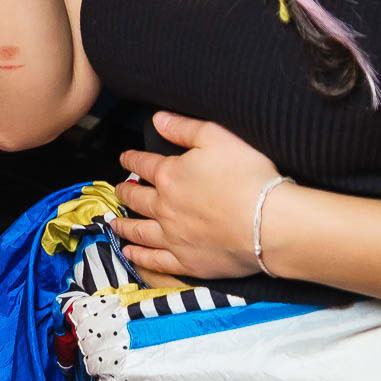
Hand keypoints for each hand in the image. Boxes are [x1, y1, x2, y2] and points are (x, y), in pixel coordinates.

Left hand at [111, 111, 287, 280]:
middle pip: (135, 198)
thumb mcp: (217, 137)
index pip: (142, 164)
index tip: (125, 159)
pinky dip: (138, 257)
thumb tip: (158, 119)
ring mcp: (173, 236)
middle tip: (118, 191)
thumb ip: (184, 128)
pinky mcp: (186, 261)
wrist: (267, 223)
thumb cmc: (247, 177)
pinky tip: (130, 254)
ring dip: (123, 225)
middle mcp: (164, 206)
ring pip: (138, 230)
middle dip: (124, 192)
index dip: (131, 159)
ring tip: (113, 223)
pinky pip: (154, 260)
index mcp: (169, 175)